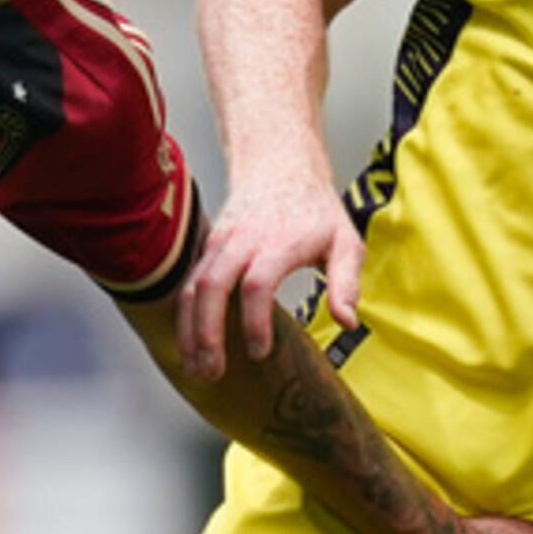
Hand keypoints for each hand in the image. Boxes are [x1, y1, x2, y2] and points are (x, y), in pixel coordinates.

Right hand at [178, 159, 358, 375]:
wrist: (279, 163)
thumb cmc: (314, 208)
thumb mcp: (345, 240)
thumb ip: (346, 282)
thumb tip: (348, 322)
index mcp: (278, 241)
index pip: (257, 284)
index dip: (255, 321)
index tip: (260, 351)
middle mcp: (242, 241)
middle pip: (212, 287)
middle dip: (207, 333)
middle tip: (213, 370)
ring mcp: (219, 243)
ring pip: (192, 286)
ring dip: (189, 329)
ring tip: (196, 367)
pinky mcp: (207, 248)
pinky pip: (187, 283)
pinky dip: (184, 316)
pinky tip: (189, 345)